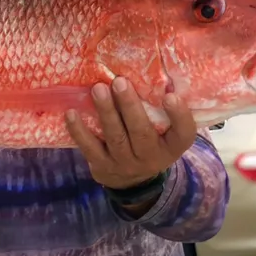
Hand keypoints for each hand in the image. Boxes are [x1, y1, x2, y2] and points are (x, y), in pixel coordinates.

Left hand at [65, 78, 197, 190]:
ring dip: (105, 112)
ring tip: (98, 89)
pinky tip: (71, 112)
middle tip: (120, 82)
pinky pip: (90, 148)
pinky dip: (79, 130)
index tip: (171, 96)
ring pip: (115, 137)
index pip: (183, 133)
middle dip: (130, 106)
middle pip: (141, 132)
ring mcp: (125, 163)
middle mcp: (151, 157)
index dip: (179, 115)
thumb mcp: (165, 133)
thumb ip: (163, 112)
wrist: (132, 181)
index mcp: (172, 146)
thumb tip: (155, 73)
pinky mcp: (102, 166)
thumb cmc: (150, 143)